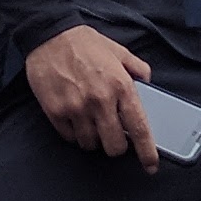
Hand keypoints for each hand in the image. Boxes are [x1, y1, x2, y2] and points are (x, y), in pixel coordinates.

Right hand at [26, 24, 157, 167]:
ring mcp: (76, 108)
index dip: (147, 152)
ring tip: (91, 121)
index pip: (139, 128)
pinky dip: (74, 133)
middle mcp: (100, 101)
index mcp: (121, 86)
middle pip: (114, 146)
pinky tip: (75, 118)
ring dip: (94, 139)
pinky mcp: (55, 112)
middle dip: (116, 146)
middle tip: (113, 136)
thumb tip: (147, 82)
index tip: (151, 165)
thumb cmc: (84, 42)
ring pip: (90, 144)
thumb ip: (137, 68)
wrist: (49, 34)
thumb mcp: (118, 50)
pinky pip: (70, 137)